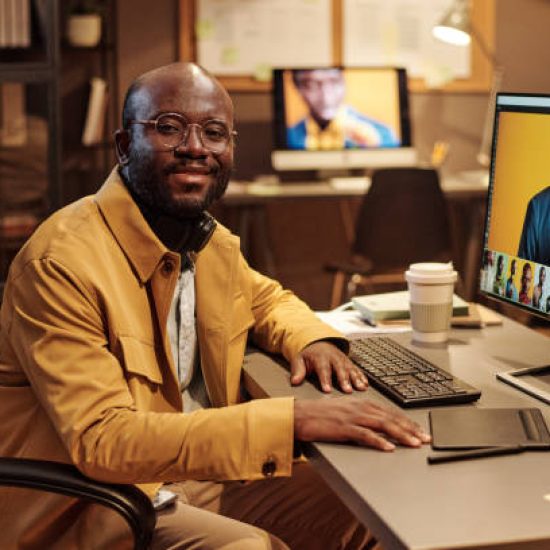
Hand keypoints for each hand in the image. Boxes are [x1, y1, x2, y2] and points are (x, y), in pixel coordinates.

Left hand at [290, 341, 367, 393]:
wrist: (318, 342)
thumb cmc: (308, 354)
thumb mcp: (299, 360)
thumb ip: (298, 371)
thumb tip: (294, 382)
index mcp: (320, 357)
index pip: (323, 369)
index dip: (325, 380)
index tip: (327, 390)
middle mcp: (333, 357)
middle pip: (340, 369)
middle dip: (344, 380)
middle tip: (347, 391)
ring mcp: (342, 359)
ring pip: (350, 369)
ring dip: (356, 378)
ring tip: (361, 388)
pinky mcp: (348, 362)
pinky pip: (356, 369)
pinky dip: (362, 376)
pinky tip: (365, 384)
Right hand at [294, 397, 430, 450]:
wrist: (299, 414)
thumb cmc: (319, 414)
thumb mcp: (344, 410)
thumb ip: (360, 415)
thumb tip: (375, 423)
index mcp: (361, 403)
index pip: (390, 412)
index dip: (407, 422)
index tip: (420, 431)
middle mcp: (360, 407)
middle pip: (391, 418)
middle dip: (411, 429)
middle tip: (426, 439)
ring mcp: (352, 416)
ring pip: (383, 425)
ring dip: (401, 434)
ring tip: (414, 443)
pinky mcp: (343, 427)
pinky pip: (365, 434)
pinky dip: (379, 441)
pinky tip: (389, 447)